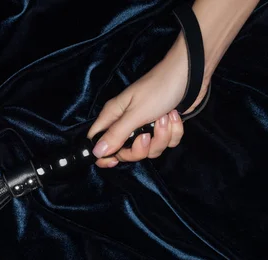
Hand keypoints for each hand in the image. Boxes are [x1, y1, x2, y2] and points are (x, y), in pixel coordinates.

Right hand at [86, 35, 208, 167]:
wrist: (190, 74)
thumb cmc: (158, 89)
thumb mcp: (135, 114)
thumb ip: (116, 134)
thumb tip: (95, 152)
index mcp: (114, 116)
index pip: (98, 140)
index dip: (103, 154)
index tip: (114, 160)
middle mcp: (127, 124)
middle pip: (125, 151)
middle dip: (140, 149)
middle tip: (148, 136)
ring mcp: (146, 127)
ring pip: (149, 149)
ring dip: (161, 137)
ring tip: (165, 118)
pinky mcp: (163, 128)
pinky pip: (166, 143)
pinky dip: (173, 132)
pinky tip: (174, 116)